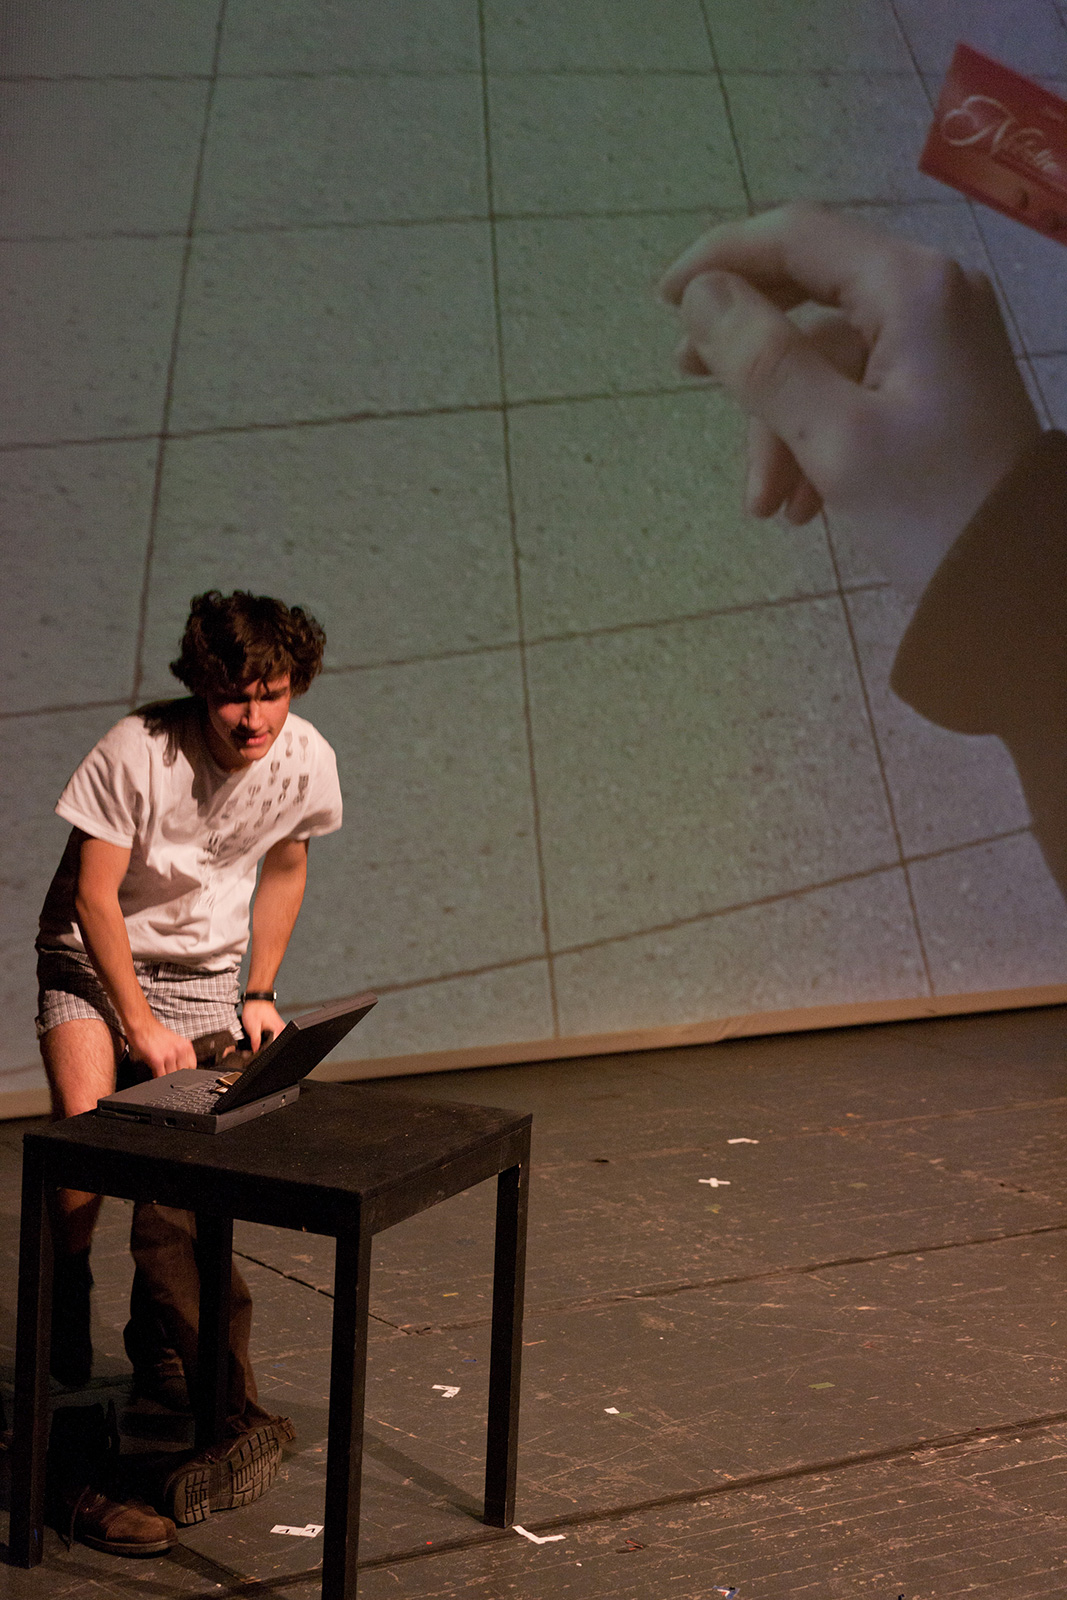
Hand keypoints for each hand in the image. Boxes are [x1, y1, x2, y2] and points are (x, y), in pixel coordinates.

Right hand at [127, 1018, 196, 1077]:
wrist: (141, 1025)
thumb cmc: (154, 1033)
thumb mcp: (173, 1042)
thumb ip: (178, 1054)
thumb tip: (179, 1070)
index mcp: (185, 1045)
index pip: (192, 1066)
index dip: (185, 1073)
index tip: (181, 1077)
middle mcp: (180, 1050)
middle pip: (182, 1073)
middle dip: (175, 1077)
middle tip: (169, 1078)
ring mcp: (169, 1055)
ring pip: (172, 1076)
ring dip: (166, 1079)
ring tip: (161, 1076)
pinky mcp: (158, 1060)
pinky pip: (161, 1076)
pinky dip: (158, 1079)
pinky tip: (155, 1077)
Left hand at [241, 998, 285, 1052]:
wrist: (256, 999)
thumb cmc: (255, 1009)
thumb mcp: (253, 1027)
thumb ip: (255, 1041)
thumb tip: (256, 1051)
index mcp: (278, 1030)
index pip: (276, 1047)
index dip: (266, 1052)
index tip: (259, 1052)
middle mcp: (281, 1028)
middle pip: (277, 1045)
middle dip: (267, 1047)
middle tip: (258, 1043)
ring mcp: (280, 1026)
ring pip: (275, 1040)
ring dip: (267, 1042)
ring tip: (259, 1037)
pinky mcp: (277, 1025)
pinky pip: (274, 1035)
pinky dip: (268, 1037)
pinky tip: (262, 1034)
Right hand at [659, 202, 1041, 591]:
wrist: (1016, 584)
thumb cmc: (931, 509)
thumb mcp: (832, 439)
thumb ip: (762, 359)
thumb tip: (700, 294)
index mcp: (910, 288)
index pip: (796, 236)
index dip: (721, 258)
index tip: (664, 300)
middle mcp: (929, 295)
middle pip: (809, 297)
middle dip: (750, 355)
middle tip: (686, 380)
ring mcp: (937, 342)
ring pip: (825, 360)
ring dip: (781, 427)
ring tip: (765, 505)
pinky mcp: (936, 387)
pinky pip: (855, 392)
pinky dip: (817, 441)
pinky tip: (802, 506)